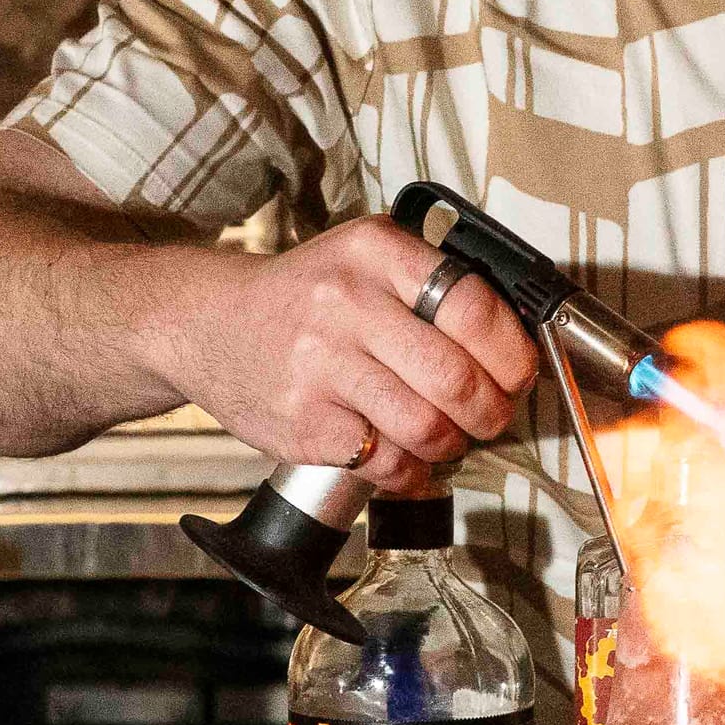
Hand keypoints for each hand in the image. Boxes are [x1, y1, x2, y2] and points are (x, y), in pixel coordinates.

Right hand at [156, 216, 537, 495]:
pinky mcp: (304, 422)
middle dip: (491, 412)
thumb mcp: (364, 258)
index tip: (517, 374)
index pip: (474, 307)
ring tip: (447, 437)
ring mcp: (321, 365)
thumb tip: (513, 344)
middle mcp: (347, 302)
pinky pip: (386, 462)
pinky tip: (408, 461)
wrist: (208, 323)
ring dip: (453, 445)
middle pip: (457, 378)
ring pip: (427, 427)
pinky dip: (411, 473)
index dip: (512, 354)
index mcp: (376, 252)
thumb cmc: (303, 296)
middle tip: (489, 416)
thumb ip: (432, 284)